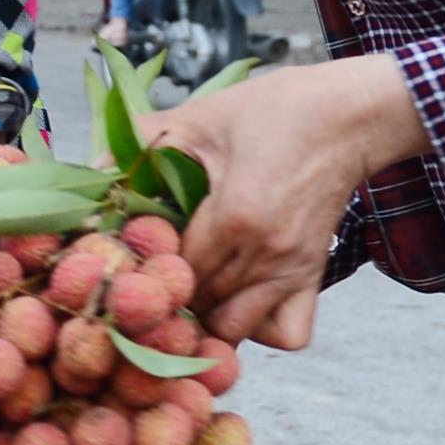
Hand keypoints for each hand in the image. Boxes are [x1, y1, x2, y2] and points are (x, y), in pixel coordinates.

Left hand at [142, 54, 426, 352]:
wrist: (352, 115)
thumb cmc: (279, 110)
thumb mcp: (203, 115)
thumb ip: (143, 142)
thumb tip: (92, 170)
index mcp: (234, 216)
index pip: (172, 271)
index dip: (142, 268)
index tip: (127, 256)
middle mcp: (266, 254)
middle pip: (197, 307)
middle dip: (166, 298)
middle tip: (147, 278)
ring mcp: (293, 271)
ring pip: (235, 331)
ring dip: (205, 320)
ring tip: (186, 292)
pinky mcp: (314, 276)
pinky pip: (287, 334)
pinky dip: (260, 330)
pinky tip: (237, 302)